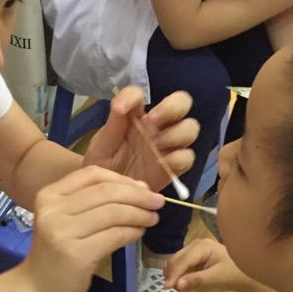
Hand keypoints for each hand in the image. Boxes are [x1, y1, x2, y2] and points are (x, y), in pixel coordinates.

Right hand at [21, 166, 163, 291]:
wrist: (38, 287)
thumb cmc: (56, 252)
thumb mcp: (64, 218)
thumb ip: (91, 201)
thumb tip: (137, 188)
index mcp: (49, 195)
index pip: (92, 175)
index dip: (123, 179)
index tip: (143, 188)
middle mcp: (53, 210)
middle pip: (106, 192)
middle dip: (138, 196)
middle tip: (158, 202)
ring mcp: (62, 232)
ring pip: (113, 213)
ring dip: (139, 214)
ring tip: (152, 218)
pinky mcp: (76, 254)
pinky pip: (114, 236)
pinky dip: (133, 232)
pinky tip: (139, 233)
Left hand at [83, 86, 198, 192]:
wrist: (108, 197)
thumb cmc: (104, 167)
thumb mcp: (102, 146)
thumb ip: (113, 125)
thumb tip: (121, 104)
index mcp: (135, 116)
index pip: (140, 94)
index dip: (133, 96)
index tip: (122, 109)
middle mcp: (157, 126)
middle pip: (181, 102)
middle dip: (173, 107)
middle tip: (154, 121)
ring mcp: (168, 145)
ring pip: (190, 128)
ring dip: (177, 133)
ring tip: (157, 145)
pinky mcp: (175, 167)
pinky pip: (188, 157)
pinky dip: (180, 158)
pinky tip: (164, 164)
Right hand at [164, 237, 247, 291]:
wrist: (245, 272)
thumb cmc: (234, 273)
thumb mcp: (216, 278)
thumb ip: (196, 280)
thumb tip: (177, 285)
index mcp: (201, 246)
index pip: (182, 260)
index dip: (173, 274)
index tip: (167, 288)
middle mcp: (195, 244)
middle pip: (176, 260)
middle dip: (174, 276)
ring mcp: (194, 250)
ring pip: (176, 263)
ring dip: (176, 278)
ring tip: (184, 291)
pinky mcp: (194, 257)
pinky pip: (182, 267)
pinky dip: (181, 277)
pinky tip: (186, 287)